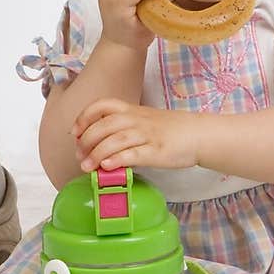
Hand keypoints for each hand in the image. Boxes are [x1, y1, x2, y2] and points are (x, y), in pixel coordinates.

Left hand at [73, 98, 199, 172]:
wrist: (198, 134)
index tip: (75, 133)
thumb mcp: (143, 120)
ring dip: (96, 154)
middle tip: (79, 156)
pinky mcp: (156, 151)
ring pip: (115, 140)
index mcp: (132, 110)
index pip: (102, 106)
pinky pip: (133, 154)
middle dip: (86, 141)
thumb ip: (122, 128)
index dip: (84, 117)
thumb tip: (97, 145)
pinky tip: (107, 167)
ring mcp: (147, 135)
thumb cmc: (169, 129)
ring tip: (87, 167)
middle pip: (104, 125)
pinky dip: (117, 159)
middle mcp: (137, 120)